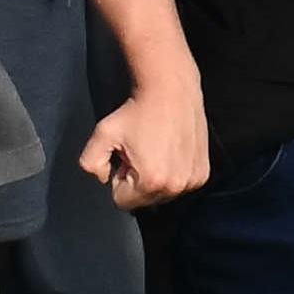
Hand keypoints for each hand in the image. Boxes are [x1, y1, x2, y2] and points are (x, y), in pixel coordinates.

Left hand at [80, 65, 207, 211]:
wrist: (171, 92)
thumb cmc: (139, 111)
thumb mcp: (102, 135)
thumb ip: (90, 164)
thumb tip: (102, 179)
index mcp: (151, 181)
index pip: (121, 201)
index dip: (117, 179)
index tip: (124, 158)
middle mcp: (176, 185)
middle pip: (143, 201)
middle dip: (136, 180)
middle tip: (139, 152)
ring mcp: (192, 180)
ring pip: (161, 194)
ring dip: (154, 177)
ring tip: (154, 149)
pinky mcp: (202, 173)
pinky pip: (178, 185)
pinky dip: (171, 173)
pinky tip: (168, 150)